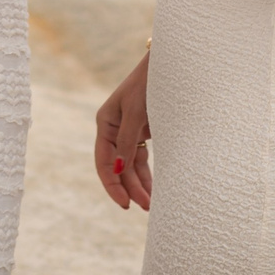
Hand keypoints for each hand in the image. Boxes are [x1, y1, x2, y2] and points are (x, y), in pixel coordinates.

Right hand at [94, 54, 151, 210]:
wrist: (171, 67)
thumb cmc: (150, 85)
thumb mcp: (137, 112)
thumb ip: (127, 142)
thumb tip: (119, 171)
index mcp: (105, 122)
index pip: (103, 162)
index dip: (112, 184)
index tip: (125, 203)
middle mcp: (114, 129)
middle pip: (118, 167)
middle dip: (130, 188)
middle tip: (145, 208)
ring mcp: (128, 132)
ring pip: (131, 166)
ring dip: (140, 185)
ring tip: (151, 205)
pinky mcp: (143, 133)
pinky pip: (142, 160)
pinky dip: (147, 174)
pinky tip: (154, 189)